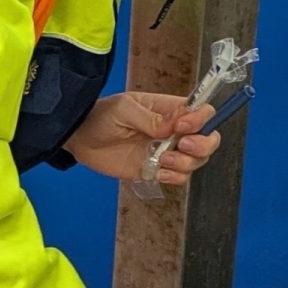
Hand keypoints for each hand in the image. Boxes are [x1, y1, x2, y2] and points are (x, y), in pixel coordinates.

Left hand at [64, 92, 220, 184]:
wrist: (79, 139)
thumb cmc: (101, 116)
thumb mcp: (124, 110)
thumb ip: (150, 119)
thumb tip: (175, 125)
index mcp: (169, 110)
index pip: (201, 112)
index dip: (200, 120)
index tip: (182, 126)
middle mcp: (173, 132)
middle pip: (208, 139)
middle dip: (203, 145)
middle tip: (181, 146)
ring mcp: (166, 152)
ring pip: (196, 161)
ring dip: (186, 163)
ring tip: (162, 160)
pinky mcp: (155, 170)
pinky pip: (179, 178)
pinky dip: (175, 178)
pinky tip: (159, 173)